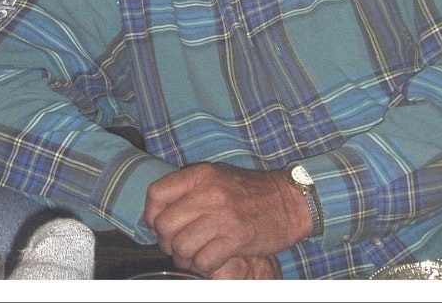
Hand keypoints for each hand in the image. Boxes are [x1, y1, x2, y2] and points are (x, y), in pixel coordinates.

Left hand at [143, 162, 305, 275]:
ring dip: (183, 257)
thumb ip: (188, 189)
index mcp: (200, 175)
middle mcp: (208, 194)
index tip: (156, 225)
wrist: (291, 200)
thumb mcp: (217, 177)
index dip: (150, 214)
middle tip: (176, 247)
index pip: (156, 194)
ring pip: (181, 246)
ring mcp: (223, 216)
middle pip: (165, 224)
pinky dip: (203, 266)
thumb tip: (158, 211)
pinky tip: (210, 261)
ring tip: (192, 257)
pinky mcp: (237, 238)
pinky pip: (204, 260)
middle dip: (166, 242)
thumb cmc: (251, 191)